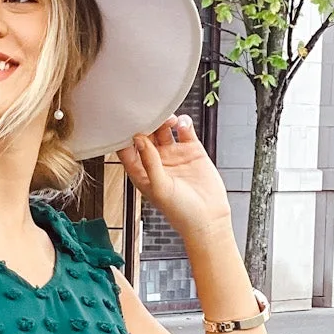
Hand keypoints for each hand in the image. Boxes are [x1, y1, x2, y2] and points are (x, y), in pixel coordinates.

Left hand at [117, 115, 232, 246]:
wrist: (208, 219)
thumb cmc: (180, 212)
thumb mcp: (160, 188)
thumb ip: (149, 162)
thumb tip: (138, 139)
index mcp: (142, 172)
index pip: (127, 149)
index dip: (125, 136)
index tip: (126, 122)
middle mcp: (156, 162)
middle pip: (145, 135)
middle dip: (146, 123)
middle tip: (149, 114)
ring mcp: (173, 155)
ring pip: (164, 129)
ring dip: (164, 120)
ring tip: (169, 119)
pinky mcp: (192, 150)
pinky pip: (185, 130)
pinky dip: (183, 122)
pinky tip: (183, 124)